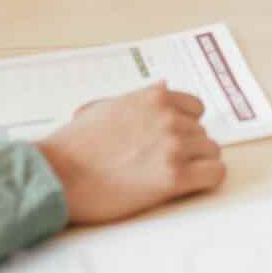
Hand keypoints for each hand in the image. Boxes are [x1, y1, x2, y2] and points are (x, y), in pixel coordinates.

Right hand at [35, 83, 226, 224]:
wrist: (57, 175)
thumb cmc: (73, 146)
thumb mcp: (104, 107)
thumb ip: (138, 99)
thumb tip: (163, 86)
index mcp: (153, 98)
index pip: (195, 108)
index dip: (185, 126)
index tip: (172, 139)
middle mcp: (168, 118)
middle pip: (201, 133)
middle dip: (187, 148)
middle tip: (162, 164)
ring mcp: (173, 146)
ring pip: (211, 153)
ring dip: (196, 165)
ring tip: (170, 176)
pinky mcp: (175, 177)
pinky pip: (214, 174)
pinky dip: (206, 180)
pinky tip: (188, 186)